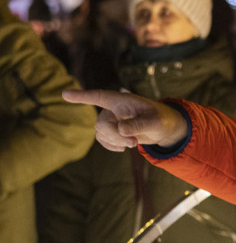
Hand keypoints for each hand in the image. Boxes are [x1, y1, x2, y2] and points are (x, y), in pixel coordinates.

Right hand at [63, 90, 187, 151]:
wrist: (164, 128)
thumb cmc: (161, 119)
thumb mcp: (154, 122)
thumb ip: (138, 124)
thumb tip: (120, 129)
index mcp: (120, 100)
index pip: (98, 96)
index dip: (81, 96)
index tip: (64, 94)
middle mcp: (112, 109)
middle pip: (101, 124)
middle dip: (115, 136)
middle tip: (133, 143)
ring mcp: (111, 120)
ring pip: (101, 134)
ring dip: (116, 142)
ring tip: (133, 143)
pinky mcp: (113, 131)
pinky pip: (103, 140)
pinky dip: (112, 146)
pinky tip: (123, 148)